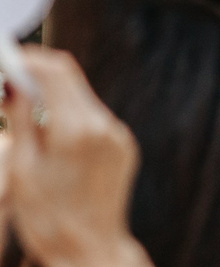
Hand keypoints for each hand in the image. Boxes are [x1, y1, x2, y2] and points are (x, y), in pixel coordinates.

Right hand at [2, 47, 148, 266]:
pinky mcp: (123, 147)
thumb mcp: (23, 171)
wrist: (90, 253)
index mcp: (77, 129)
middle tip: (9, 83)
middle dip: (39, 75)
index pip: (56, 71)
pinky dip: (69, 117)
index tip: (8, 58)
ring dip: (53, 98)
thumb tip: (15, 84)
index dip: (30, 59)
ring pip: (81, 100)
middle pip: (71, 81)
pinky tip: (48, 135)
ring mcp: (117, 135)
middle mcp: (104, 126)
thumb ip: (22, 122)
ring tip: (22, 113)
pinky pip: (93, 120)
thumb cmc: (48, 220)